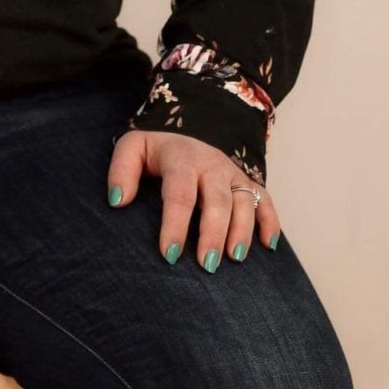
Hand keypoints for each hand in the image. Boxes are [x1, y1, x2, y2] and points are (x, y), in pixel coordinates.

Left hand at [107, 130, 280, 268]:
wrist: (188, 123)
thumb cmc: (156, 149)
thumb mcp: (132, 148)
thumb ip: (121, 171)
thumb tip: (117, 201)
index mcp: (181, 158)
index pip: (179, 193)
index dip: (174, 225)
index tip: (168, 255)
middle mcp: (211, 165)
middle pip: (217, 201)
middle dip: (213, 233)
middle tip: (207, 265)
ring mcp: (232, 174)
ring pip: (245, 202)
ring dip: (242, 231)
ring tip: (235, 259)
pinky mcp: (247, 182)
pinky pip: (266, 200)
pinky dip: (271, 221)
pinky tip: (268, 245)